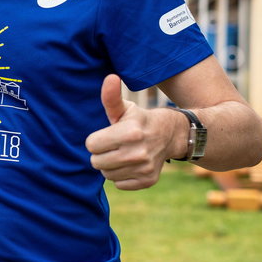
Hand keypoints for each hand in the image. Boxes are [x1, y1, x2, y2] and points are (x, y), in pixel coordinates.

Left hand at [85, 75, 177, 190]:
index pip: (91, 145)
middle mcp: (138, 152)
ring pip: (107, 174)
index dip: (96, 139)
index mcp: (129, 132)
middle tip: (113, 145)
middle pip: (96, 162)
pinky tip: (131, 164)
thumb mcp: (125, 108)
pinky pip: (119, 184)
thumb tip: (111, 77)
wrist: (170, 135)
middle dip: (101, 153)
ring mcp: (144, 168)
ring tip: (122, 153)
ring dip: (110, 165)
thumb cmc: (138, 120)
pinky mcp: (148, 180)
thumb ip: (111, 96)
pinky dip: (122, 176)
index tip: (106, 134)